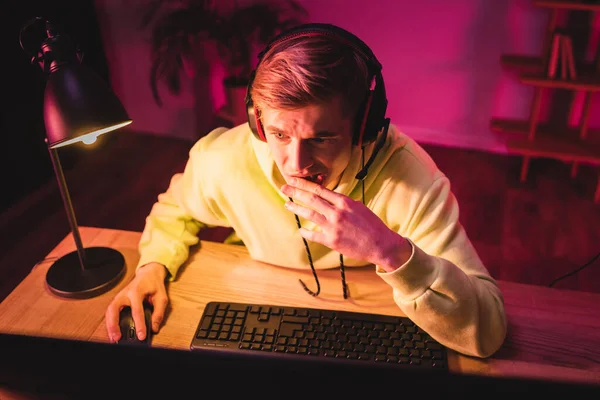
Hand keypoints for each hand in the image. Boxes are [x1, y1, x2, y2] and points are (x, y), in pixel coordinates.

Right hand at [105, 262, 168, 342]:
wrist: (148, 274)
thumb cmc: (154, 285)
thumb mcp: (162, 297)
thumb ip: (158, 313)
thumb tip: (154, 328)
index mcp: (137, 291)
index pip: (137, 311)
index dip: (139, 324)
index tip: (141, 336)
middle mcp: (125, 293)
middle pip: (114, 309)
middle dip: (114, 325)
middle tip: (117, 338)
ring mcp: (120, 296)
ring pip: (110, 311)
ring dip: (110, 325)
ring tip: (113, 338)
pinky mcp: (118, 300)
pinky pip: (111, 311)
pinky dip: (110, 322)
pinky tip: (113, 331)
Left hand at [281, 178, 410, 270]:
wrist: (381, 244)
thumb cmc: (372, 225)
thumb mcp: (359, 207)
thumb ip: (343, 203)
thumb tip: (330, 198)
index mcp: (344, 202)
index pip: (319, 189)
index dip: (304, 184)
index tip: (293, 180)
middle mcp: (337, 212)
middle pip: (311, 199)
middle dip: (295, 192)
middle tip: (284, 187)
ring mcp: (333, 226)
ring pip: (310, 214)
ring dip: (296, 208)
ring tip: (287, 204)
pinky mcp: (332, 241)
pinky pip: (314, 235)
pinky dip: (305, 232)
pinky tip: (300, 230)